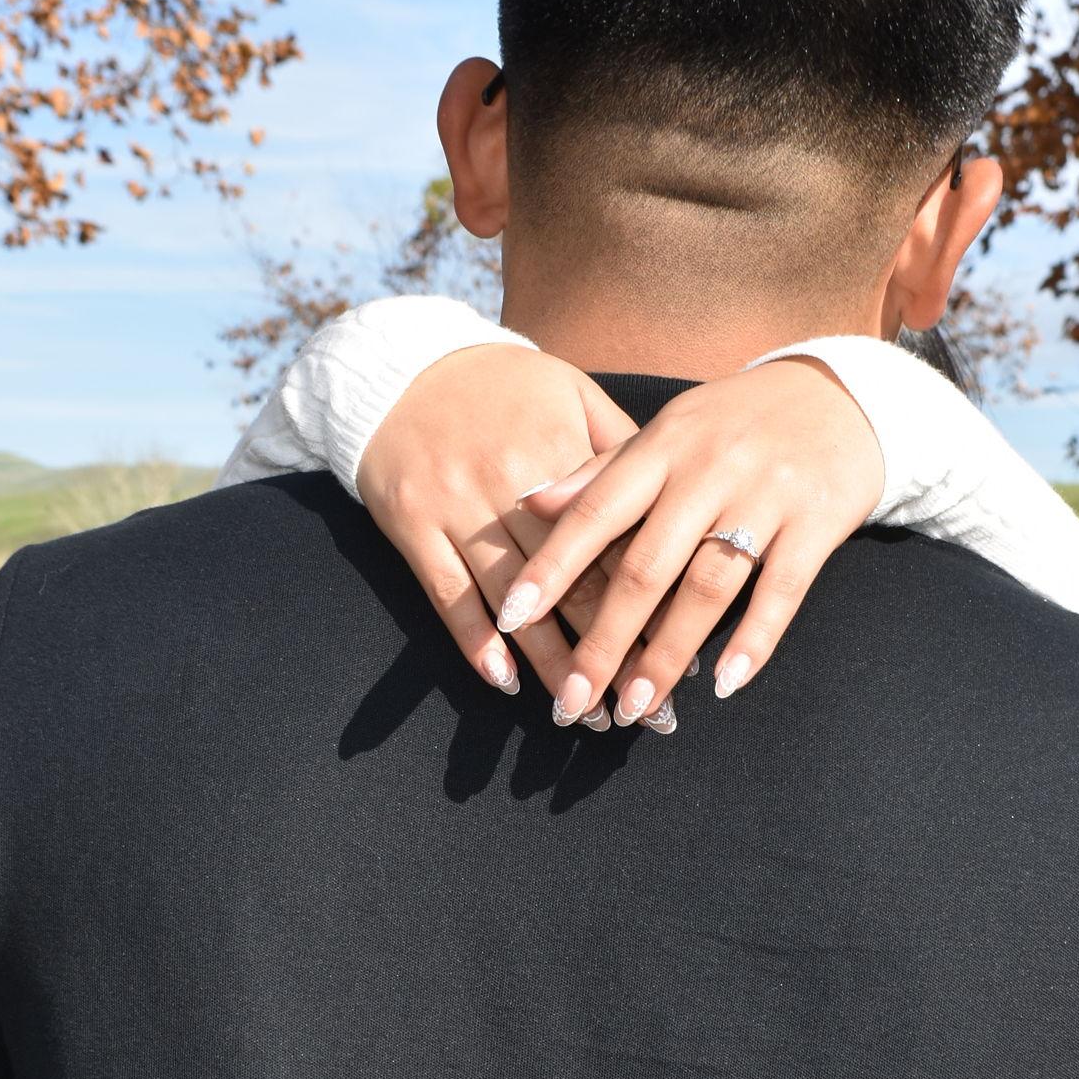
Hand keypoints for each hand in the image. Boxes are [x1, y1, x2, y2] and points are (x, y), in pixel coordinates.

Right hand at [356, 342, 637, 720]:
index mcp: (560, 451)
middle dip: (610, 650)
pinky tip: (506, 682)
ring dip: (551, 663)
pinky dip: (476, 641)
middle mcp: (512, 486)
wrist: (398, 364)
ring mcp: (459, 509)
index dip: (652, 601)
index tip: (681, 651)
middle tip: (642, 706)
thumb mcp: (570, 392)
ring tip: (584, 713)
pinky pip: (448, 595)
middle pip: (574, 582)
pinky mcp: (413, 527)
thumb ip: (620, 446)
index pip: (618, 540)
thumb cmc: (502, 384)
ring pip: (516, 601)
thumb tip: (674, 504)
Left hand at [501, 356, 884, 726]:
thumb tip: (527, 503)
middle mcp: (708, 471)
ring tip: (637, 706)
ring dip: (668, 654)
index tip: (512, 617)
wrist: (840, 397)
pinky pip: (782, 591)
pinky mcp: (816, 523)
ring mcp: (764, 497)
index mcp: (661, 448)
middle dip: (604, 640)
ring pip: (707, 587)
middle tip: (573, 700)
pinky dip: (754, 640)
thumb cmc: (734, 424)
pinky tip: (724, 684)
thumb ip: (599, 472)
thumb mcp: (665, 433)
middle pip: (645, 566)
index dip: (551, 566)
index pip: (594, 512)